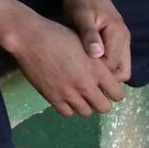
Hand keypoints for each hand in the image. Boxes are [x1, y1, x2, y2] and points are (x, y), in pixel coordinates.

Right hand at [4, 14, 126, 117]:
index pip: (118, 94)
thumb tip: (106, 75)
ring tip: (80, 94)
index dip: (115, 92)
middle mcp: (85, 85)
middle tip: (95, 92)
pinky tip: (66, 96)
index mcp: (97, 70)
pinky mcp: (52, 97)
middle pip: (104, 107)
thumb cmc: (58, 34)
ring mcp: (68, 93)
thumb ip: (97, 63)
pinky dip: (69, 107)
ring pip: (86, 112)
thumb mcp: (85, 44)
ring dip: (86, 104)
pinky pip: (67, 113)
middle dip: (102, 101)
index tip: (108, 87)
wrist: (30, 38)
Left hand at [58, 0, 132, 82]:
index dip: (99, 76)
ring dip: (105, 74)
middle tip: (83, 79)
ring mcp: (122, 40)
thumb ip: (89, 34)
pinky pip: (114, 60)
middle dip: (105, 80)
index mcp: (118, 34)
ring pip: (119, 68)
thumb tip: (97, 55)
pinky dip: (104, 67)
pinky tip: (86, 66)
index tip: (80, 77)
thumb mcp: (81, 15)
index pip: (115, 67)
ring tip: (84, 75)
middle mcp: (124, 39)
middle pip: (122, 72)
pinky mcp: (115, 40)